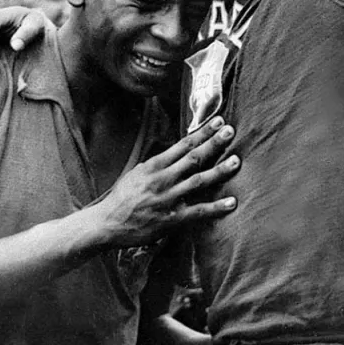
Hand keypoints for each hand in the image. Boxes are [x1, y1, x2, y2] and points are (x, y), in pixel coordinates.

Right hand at [84, 118, 238, 249]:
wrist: (107, 223)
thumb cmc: (122, 198)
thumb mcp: (137, 173)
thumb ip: (158, 163)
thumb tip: (177, 151)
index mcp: (154, 166)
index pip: (183, 144)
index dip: (202, 132)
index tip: (217, 121)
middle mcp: (163, 179)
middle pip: (193, 158)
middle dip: (213, 143)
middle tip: (230, 131)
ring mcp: (169, 199)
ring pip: (199, 181)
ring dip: (219, 170)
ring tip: (236, 160)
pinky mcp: (173, 219)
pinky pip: (198, 211)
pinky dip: (216, 207)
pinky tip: (232, 202)